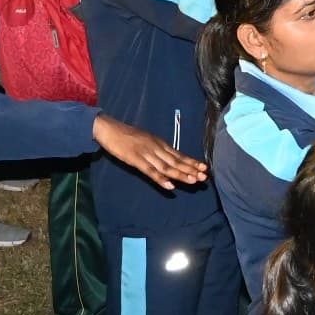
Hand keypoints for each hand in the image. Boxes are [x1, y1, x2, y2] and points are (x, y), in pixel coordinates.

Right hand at [93, 114, 209, 188]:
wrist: (109, 129)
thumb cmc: (127, 135)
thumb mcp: (146, 140)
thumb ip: (157, 150)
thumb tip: (170, 159)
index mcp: (159, 143)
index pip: (179, 155)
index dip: (192, 162)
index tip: (205, 168)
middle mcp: (156, 148)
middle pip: (176, 161)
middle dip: (191, 170)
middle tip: (204, 178)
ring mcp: (147, 154)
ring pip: (167, 167)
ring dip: (180, 175)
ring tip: (193, 181)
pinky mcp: (136, 160)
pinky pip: (150, 171)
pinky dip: (161, 179)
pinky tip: (170, 186)